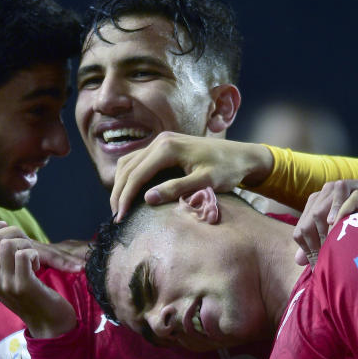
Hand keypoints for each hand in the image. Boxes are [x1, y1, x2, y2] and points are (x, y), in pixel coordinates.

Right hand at [0, 222, 76, 337]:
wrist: (49, 323)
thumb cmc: (33, 294)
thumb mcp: (9, 278)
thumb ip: (0, 260)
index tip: (6, 228)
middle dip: (13, 232)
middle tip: (26, 245)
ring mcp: (6, 284)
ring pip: (6, 244)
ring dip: (25, 243)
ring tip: (32, 255)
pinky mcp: (23, 286)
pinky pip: (23, 255)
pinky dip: (33, 254)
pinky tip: (37, 266)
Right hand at [109, 132, 273, 219]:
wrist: (242, 155)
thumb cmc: (227, 169)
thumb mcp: (204, 182)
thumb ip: (176, 189)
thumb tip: (147, 198)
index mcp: (167, 148)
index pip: (136, 174)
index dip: (125, 197)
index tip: (120, 217)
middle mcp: (161, 141)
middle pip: (128, 167)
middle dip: (119, 192)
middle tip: (116, 216)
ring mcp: (162, 141)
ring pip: (130, 162)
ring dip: (122, 183)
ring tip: (120, 206)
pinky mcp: (165, 146)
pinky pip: (139, 159)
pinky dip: (131, 175)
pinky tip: (131, 192)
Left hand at [293, 177, 357, 265]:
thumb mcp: (340, 234)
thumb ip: (320, 244)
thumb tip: (298, 261)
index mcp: (313, 210)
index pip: (299, 232)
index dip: (307, 249)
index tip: (319, 265)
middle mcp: (319, 198)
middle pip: (306, 223)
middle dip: (315, 243)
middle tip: (326, 259)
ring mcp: (330, 189)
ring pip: (317, 212)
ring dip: (322, 231)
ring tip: (329, 246)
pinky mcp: (345, 183)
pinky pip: (336, 196)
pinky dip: (334, 208)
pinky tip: (335, 220)